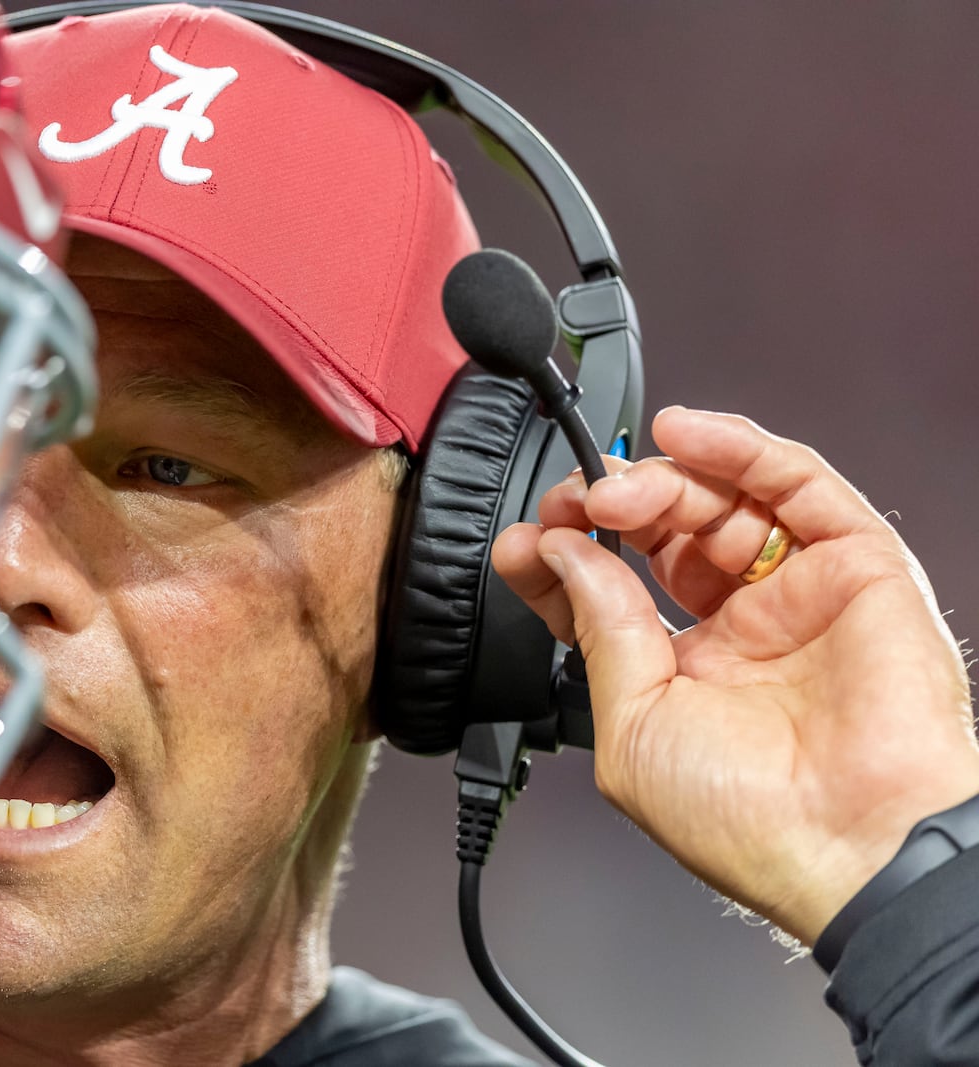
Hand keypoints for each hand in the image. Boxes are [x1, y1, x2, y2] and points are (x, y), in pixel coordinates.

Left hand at [491, 405, 978, 943]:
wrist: (850, 846)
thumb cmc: (749, 822)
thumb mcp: (631, 727)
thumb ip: (600, 631)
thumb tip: (563, 555)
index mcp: (690, 674)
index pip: (614, 588)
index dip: (564, 555)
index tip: (523, 542)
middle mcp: (747, 628)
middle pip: (667, 531)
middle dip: (605, 507)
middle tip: (568, 505)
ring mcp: (802, 593)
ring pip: (726, 499)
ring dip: (660, 480)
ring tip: (611, 493)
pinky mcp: (861, 566)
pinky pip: (798, 485)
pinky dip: (737, 448)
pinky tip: (679, 435)